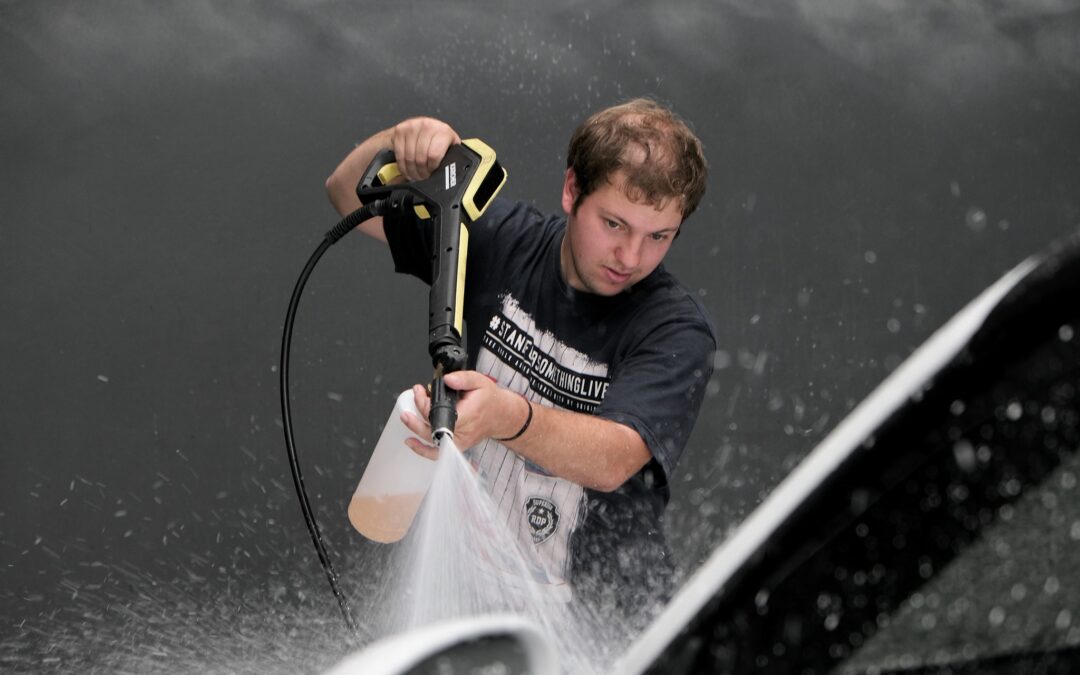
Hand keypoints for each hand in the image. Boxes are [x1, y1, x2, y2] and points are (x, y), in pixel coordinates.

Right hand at [388, 117, 461, 181]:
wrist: (420, 126)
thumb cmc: (436, 138)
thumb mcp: (449, 145)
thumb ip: (450, 157)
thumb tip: (449, 173)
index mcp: (442, 131)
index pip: (434, 155)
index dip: (432, 168)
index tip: (432, 173)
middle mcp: (427, 125)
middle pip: (421, 159)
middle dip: (421, 173)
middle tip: (423, 177)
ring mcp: (412, 127)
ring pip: (409, 158)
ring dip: (412, 171)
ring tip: (415, 175)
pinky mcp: (400, 130)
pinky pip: (400, 155)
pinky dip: (402, 167)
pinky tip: (407, 170)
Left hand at [399, 372, 529, 456]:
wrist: (500, 415)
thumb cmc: (490, 399)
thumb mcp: (479, 381)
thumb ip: (463, 378)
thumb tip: (447, 379)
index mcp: (468, 414)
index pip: (440, 413)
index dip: (425, 402)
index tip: (420, 390)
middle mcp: (463, 431)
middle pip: (433, 427)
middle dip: (418, 413)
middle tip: (413, 399)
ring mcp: (459, 441)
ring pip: (432, 440)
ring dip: (416, 429)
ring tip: (406, 417)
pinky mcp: (457, 446)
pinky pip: (438, 452)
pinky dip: (423, 450)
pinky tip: (412, 442)